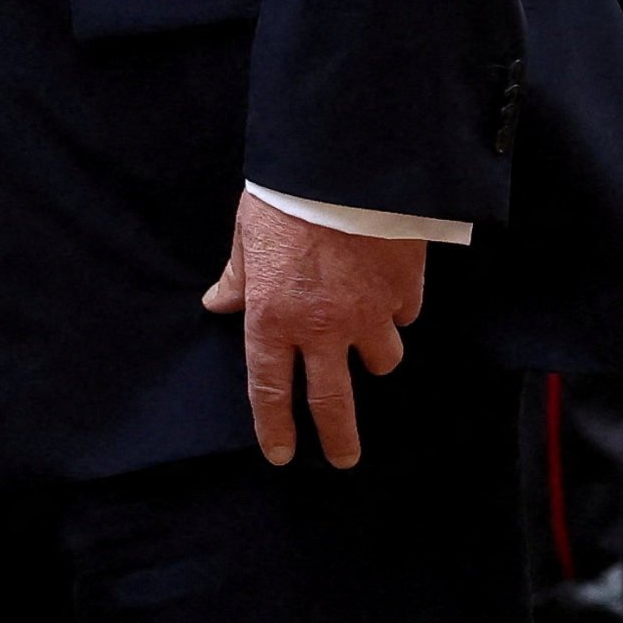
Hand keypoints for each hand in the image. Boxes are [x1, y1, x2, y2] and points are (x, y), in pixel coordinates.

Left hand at [202, 194, 425, 466]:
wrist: (343, 164)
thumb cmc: (286, 197)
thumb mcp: (246, 235)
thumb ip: (237, 277)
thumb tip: (218, 302)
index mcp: (272, 316)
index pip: (270, 388)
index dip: (275, 426)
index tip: (281, 453)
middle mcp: (321, 327)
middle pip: (333, 402)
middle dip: (339, 437)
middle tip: (344, 458)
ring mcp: (367, 314)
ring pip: (380, 360)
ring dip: (374, 356)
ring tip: (367, 339)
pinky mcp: (403, 292)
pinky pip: (403, 316)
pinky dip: (396, 310)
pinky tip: (388, 292)